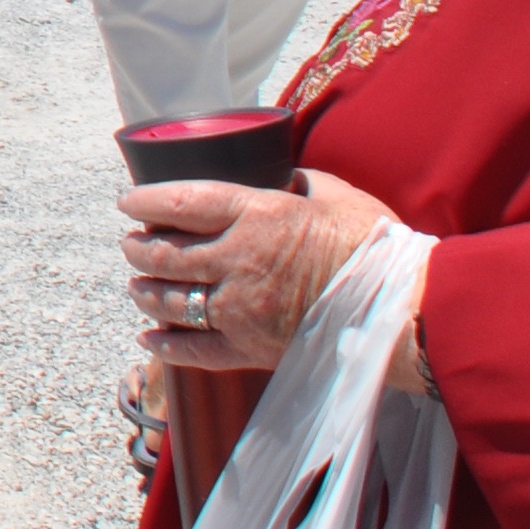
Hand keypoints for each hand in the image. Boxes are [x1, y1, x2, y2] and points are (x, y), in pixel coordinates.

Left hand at [119, 167, 400, 369]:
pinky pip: (194, 351)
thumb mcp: (335, 194)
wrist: (402, 309)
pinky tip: (151, 339)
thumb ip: (298, 182)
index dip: (145, 201)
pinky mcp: (251, 350)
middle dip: (138, 249)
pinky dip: (166, 346)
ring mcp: (241, 309)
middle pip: (165, 254)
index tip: (127, 202)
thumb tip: (283, 177)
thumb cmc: (374, 246)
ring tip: (138, 285)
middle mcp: (239, 261)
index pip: (181, 203)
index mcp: (258, 215)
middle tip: (131, 244)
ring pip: (171, 301)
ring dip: (146, 292)